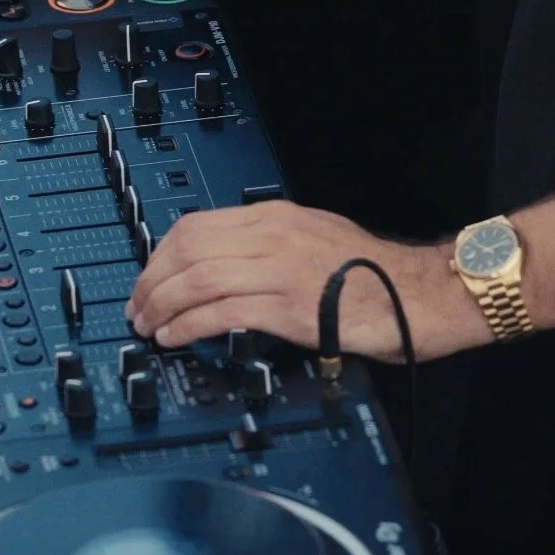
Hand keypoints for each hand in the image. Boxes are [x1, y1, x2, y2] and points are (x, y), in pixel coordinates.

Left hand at [125, 201, 492, 362]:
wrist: (416, 294)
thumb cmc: (372, 274)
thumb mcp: (313, 238)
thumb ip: (269, 244)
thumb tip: (226, 263)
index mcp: (275, 216)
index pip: (196, 226)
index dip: (160, 255)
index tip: (148, 278)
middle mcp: (272, 235)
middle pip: (187, 250)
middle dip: (151, 281)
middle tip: (138, 308)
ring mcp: (279, 269)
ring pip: (197, 279)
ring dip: (162, 306)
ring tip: (149, 328)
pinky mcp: (287, 306)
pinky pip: (220, 312)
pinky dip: (188, 325)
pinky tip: (176, 338)